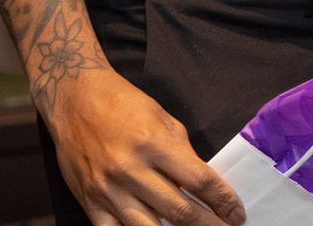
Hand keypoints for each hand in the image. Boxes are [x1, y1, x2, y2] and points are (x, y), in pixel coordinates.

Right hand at [42, 68, 243, 225]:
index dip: (222, 201)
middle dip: (208, 225)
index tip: (237, 214)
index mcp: (154, 143)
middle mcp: (131, 170)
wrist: (75, 99)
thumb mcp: (162, 118)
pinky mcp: (90, 203)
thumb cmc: (124, 105)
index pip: (199, 180)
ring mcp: (108, 190)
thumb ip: (182, 152)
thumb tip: (201, 185)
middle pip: (179, 210)